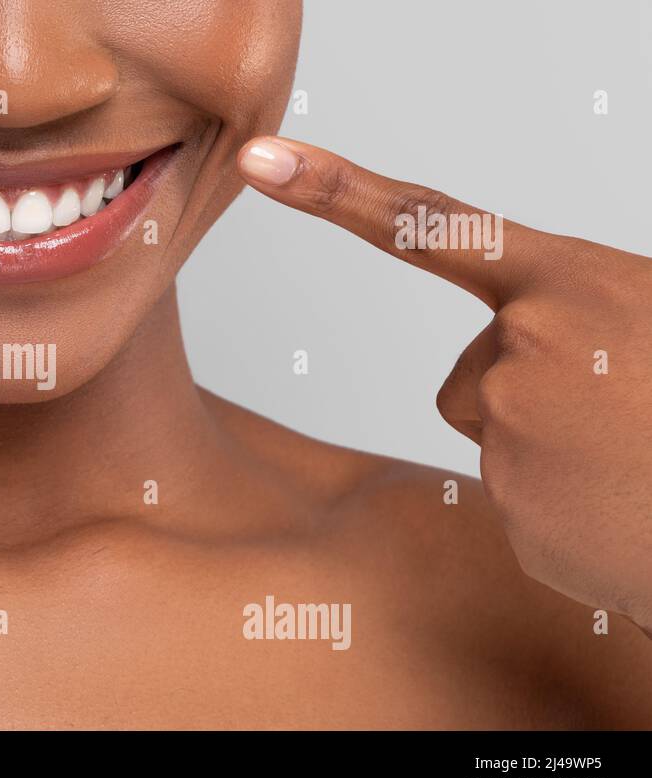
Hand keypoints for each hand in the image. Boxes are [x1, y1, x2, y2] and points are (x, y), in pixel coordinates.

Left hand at [237, 136, 651, 629]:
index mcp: (570, 281)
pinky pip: (515, 500)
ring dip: (552, 457)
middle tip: (618, 424)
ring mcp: (512, 427)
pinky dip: (562, 513)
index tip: (266, 161)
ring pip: (494, 439)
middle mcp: (525, 344)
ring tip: (625, 465)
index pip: (429, 225)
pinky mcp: (511, 505)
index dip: (337, 192)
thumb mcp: (642, 316)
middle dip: (531, 402)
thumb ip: (569, 309)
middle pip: (470, 376)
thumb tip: (518, 341)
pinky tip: (614, 509)